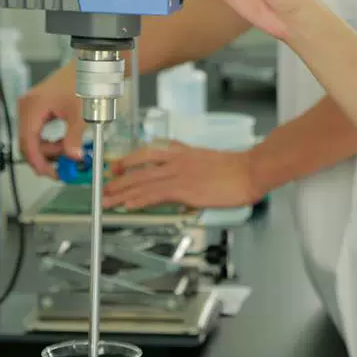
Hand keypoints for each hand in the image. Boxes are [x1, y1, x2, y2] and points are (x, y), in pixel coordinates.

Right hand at [18, 62, 84, 176]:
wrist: (88, 67)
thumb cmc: (84, 83)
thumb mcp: (81, 114)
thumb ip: (75, 138)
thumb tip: (73, 156)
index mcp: (33, 106)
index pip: (28, 143)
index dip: (38, 162)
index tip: (51, 173)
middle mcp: (27, 105)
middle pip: (26, 142)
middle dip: (43, 157)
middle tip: (60, 167)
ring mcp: (30, 106)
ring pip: (30, 138)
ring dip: (47, 149)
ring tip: (66, 150)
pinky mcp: (36, 107)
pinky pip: (35, 130)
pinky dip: (47, 140)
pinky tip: (62, 142)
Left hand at [103, 142, 263, 210]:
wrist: (251, 170)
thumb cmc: (237, 169)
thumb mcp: (209, 163)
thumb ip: (193, 170)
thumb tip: (184, 186)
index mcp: (183, 152)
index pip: (149, 153)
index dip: (129, 160)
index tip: (117, 166)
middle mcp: (177, 160)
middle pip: (140, 167)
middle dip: (119, 178)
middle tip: (105, 186)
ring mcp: (180, 174)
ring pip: (143, 181)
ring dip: (122, 192)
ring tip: (107, 200)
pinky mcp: (185, 189)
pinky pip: (155, 194)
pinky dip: (139, 200)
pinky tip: (128, 205)